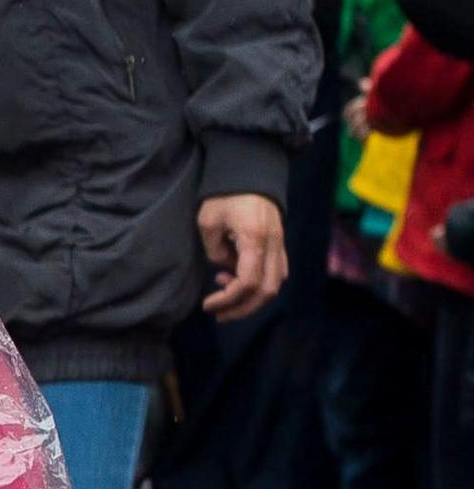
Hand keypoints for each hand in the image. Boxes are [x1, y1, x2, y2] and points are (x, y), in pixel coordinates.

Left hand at [196, 192, 286, 318]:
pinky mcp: (280, 246)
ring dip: (250, 298)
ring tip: (222, 296)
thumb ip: (215, 251)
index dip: (229, 299)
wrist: (251, 174)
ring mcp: (281, 246)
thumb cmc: (226, 196)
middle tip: (217, 314)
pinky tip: (234, 279)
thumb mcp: (209, 222)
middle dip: (242, 308)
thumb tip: (223, 269)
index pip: (249, 282)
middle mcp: (274, 246)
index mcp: (255, 240)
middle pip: (266, 291)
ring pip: (274, 285)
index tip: (207, 305)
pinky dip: (258, 286)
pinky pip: (276, 274)